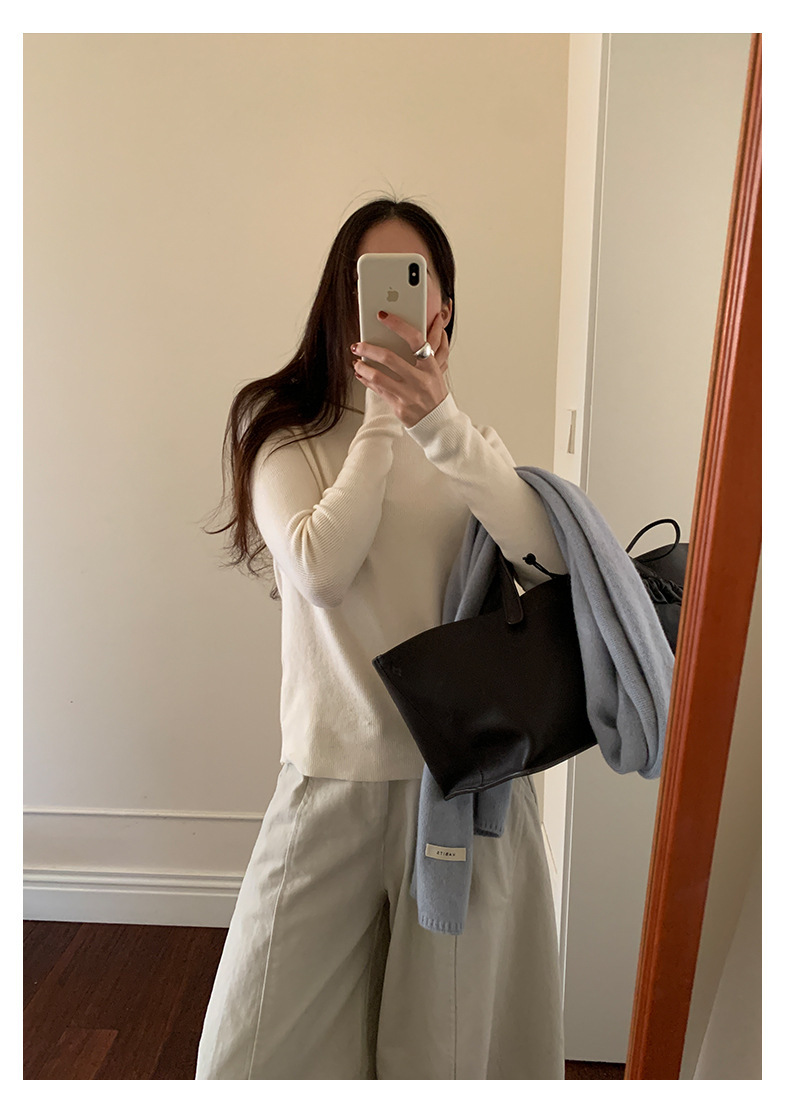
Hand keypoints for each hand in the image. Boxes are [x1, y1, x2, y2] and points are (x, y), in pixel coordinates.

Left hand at [351, 310, 449, 427]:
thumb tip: (408, 330)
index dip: (398, 325)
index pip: (416, 339)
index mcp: (431, 366)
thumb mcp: (435, 371)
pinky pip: (377, 390)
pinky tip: (361, 374)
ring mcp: (409, 395)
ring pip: (378, 376)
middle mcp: (420, 380)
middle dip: (369, 349)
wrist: (438, 422)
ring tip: (356, 362)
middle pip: (389, 358)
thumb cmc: (434, 393)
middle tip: (358, 344)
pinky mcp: (399, 407)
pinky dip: (366, 381)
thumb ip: (423, 353)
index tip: (383, 315)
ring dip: (362, 367)